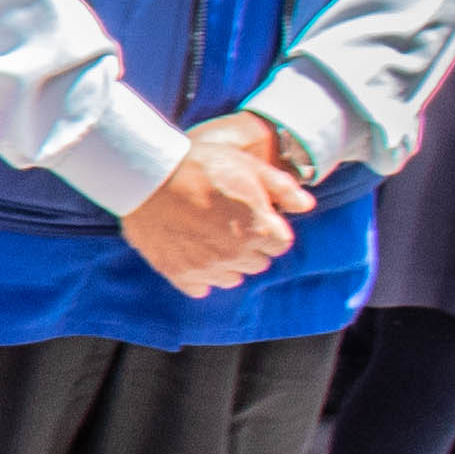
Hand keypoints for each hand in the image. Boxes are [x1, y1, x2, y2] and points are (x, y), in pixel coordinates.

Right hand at [118, 116, 311, 297]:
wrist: (147, 174)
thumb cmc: (201, 165)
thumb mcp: (250, 166)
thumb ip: (283, 188)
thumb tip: (307, 206)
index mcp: (261, 231)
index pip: (280, 244)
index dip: (269, 228)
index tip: (253, 215)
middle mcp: (237, 256)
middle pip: (257, 262)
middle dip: (250, 246)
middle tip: (229, 223)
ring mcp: (207, 267)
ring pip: (231, 278)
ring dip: (227, 262)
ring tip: (210, 237)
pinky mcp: (179, 273)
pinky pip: (200, 288)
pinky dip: (200, 276)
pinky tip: (192, 253)